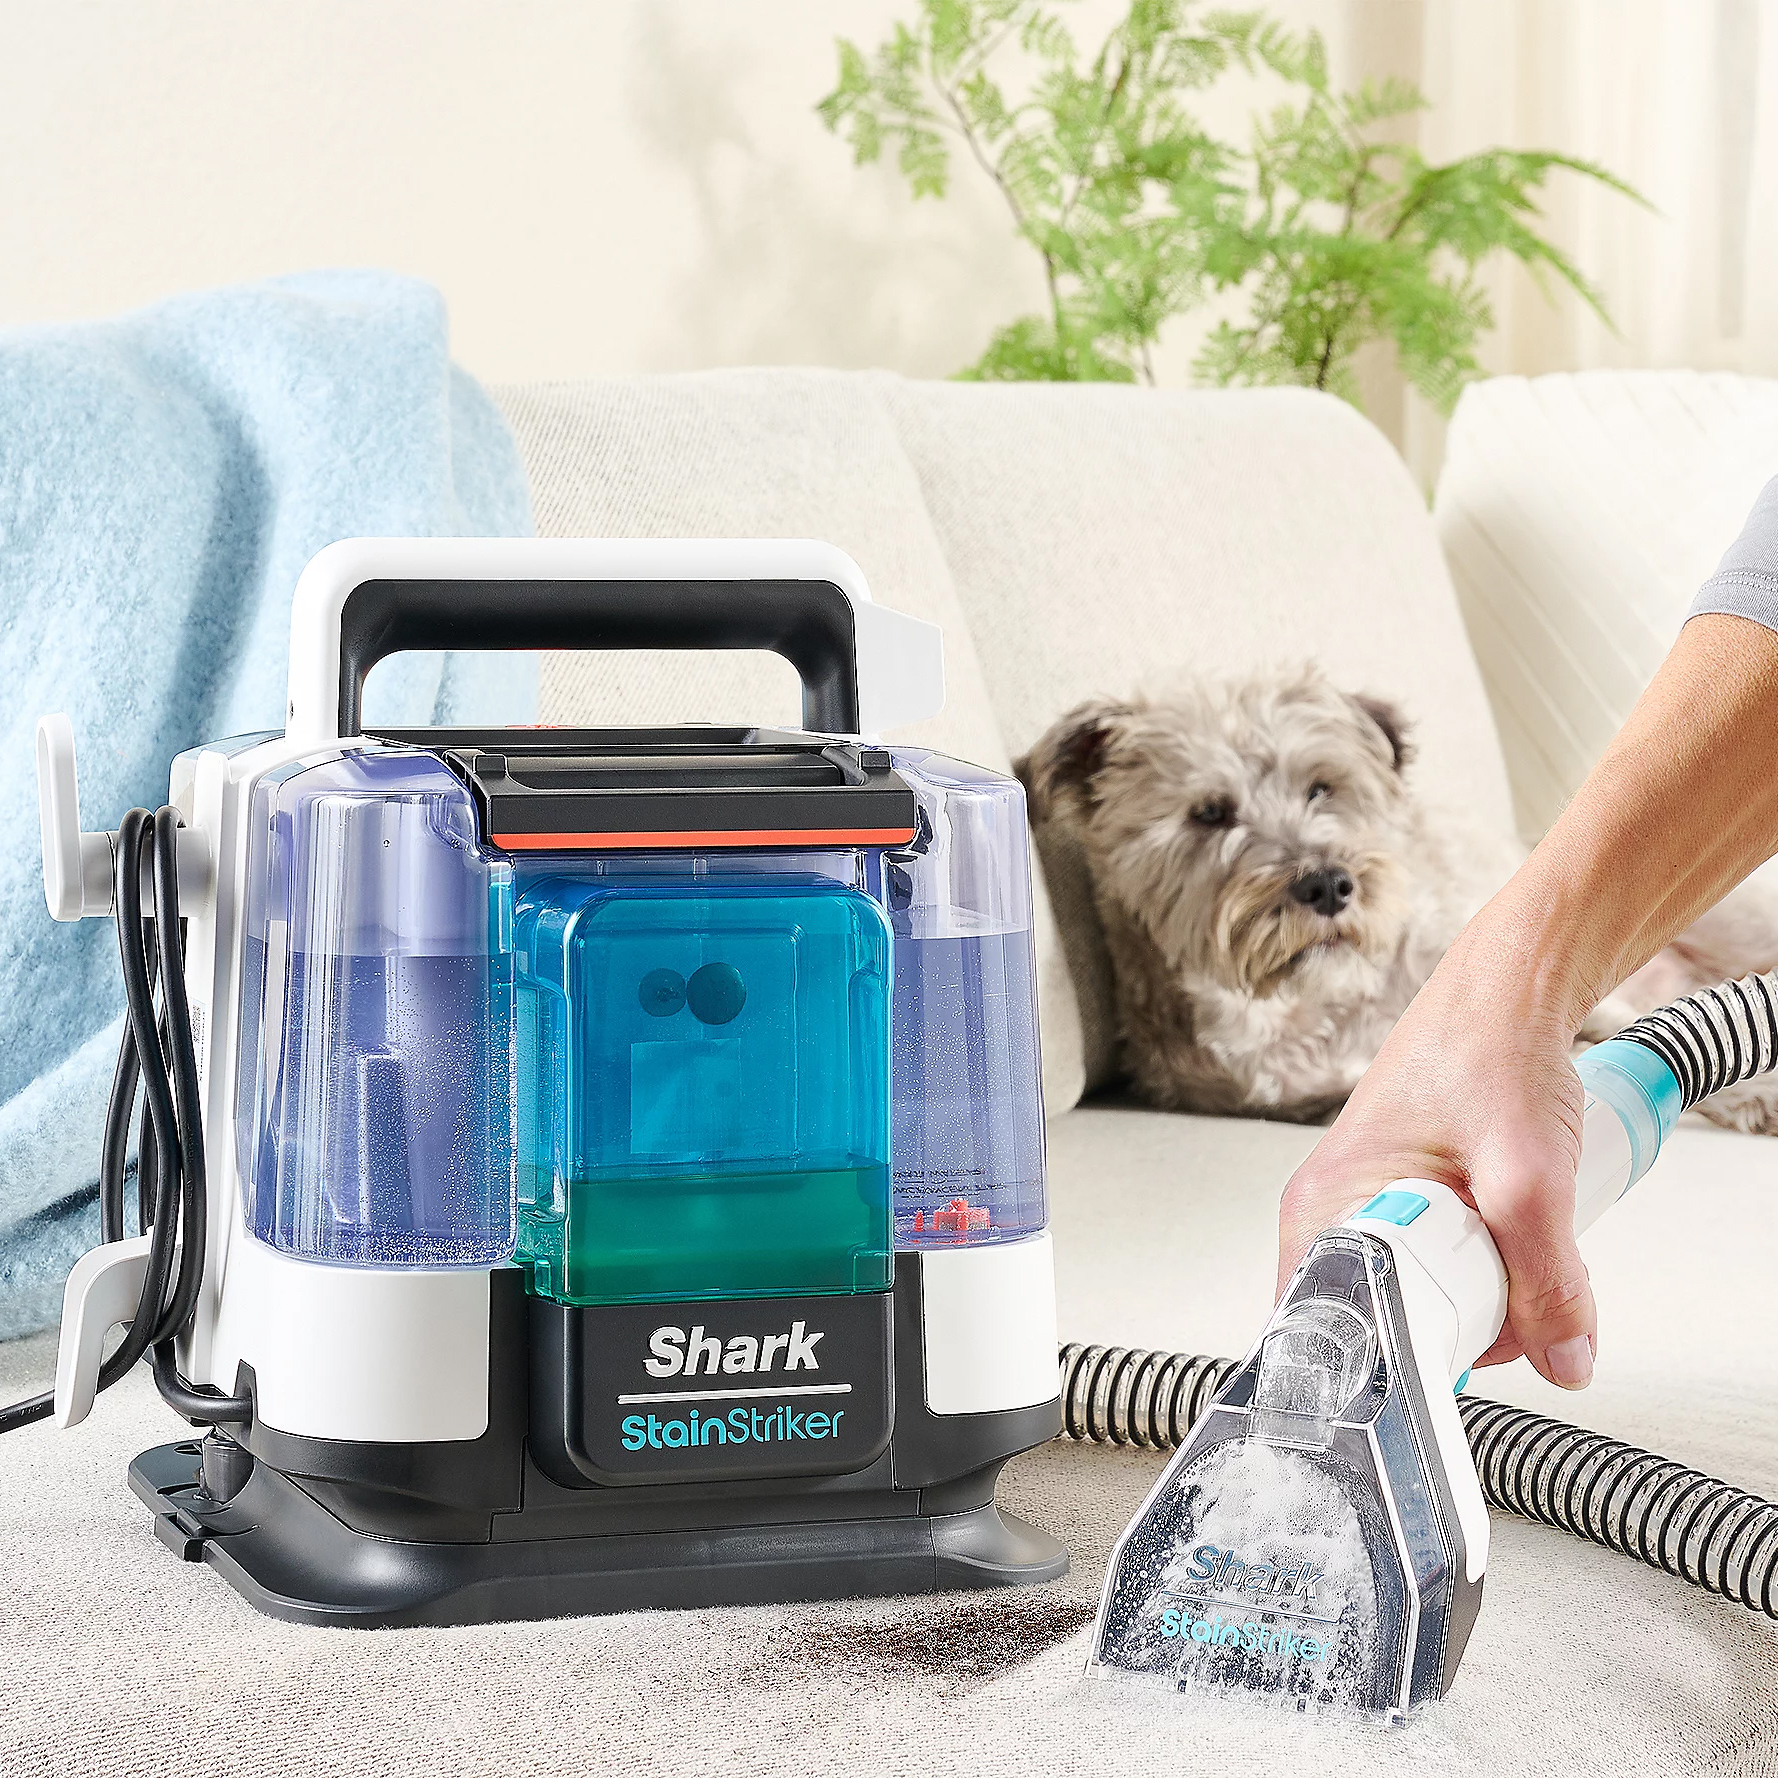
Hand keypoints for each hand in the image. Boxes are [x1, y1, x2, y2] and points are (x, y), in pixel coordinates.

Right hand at [1277, 924, 1596, 1387]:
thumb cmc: (1489, 1050)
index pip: (1342, 1329)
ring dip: (1487, 1290)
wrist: (1512, 994)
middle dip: (1468, 1320)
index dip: (1417, 1350)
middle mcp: (1334, 1207)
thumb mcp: (1528, 1176)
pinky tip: (1514, 1230)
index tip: (1478, 1338)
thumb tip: (1565, 1357)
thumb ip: (1547, 1277)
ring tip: (1517, 1238)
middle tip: (1515, 1278)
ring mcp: (1370, 1202)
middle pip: (1392, 1320)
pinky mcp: (1407, 1198)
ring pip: (1428, 1294)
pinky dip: (1490, 1263)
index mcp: (1324, 1205)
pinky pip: (1443, 1263)